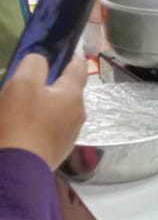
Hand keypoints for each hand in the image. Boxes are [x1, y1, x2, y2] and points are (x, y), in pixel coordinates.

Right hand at [0, 54, 86, 168]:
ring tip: (23, 104)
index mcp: (72, 95)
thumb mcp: (23, 83)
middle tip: (31, 80)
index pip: (79, 68)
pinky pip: (49, 130)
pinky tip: (23, 126)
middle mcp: (77, 115)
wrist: (16, 170)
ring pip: (58, 112)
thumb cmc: (21, 122)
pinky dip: (39, 124)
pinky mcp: (55, 153)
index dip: (73, 56)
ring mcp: (68, 136)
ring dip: (45, 106)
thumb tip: (40, 62)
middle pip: (67, 92)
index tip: (69, 50)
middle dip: (53, 84)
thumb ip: (34, 65)